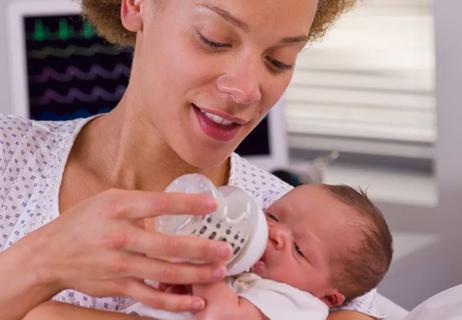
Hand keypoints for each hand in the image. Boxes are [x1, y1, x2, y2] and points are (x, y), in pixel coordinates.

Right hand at [7, 189, 231, 313]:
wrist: (48, 254)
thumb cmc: (82, 222)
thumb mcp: (108, 200)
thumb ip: (140, 202)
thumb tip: (175, 203)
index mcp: (119, 208)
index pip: (160, 204)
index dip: (189, 205)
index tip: (213, 205)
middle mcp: (120, 236)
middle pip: (168, 245)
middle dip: (201, 249)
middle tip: (225, 249)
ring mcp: (119, 264)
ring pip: (164, 274)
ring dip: (195, 275)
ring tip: (219, 272)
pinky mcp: (117, 286)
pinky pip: (150, 297)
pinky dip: (174, 303)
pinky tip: (195, 303)